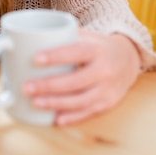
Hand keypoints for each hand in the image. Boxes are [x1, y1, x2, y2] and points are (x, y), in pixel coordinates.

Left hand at [23, 29, 140, 125]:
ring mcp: (107, 89)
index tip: (35, 59)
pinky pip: (88, 113)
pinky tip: (56, 119)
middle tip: (27, 87)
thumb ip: (64, 36)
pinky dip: (72, 117)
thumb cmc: (98, 46)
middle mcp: (104, 70)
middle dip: (48, 85)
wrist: (128, 59)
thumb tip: (31, 36)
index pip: (75, 52)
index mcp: (97, 49)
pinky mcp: (108, 103)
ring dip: (56, 103)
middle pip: (74, 81)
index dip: (55, 56)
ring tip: (35, 102)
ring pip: (80, 100)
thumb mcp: (86, 35)